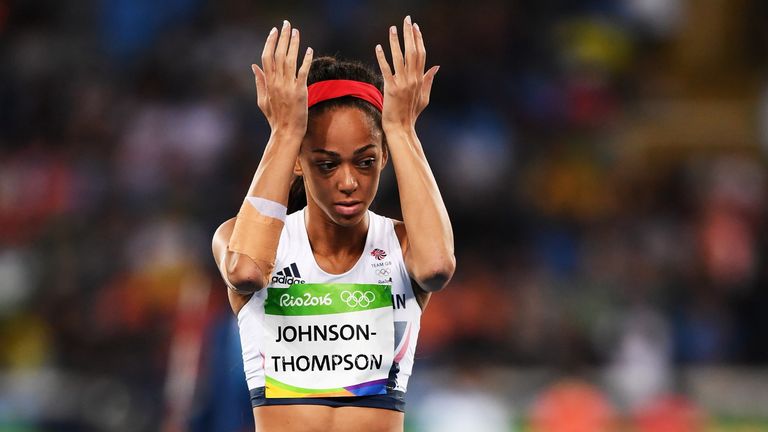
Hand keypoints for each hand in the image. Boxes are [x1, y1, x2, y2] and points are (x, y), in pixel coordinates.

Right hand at [252, 20, 312, 135]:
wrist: (286, 133)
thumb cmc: (275, 118)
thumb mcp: (262, 100)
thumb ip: (259, 82)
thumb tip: (254, 66)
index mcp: (268, 83)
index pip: (266, 57)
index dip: (270, 42)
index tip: (274, 31)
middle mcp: (277, 83)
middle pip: (278, 54)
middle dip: (282, 37)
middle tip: (286, 24)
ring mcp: (288, 87)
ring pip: (290, 60)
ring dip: (293, 44)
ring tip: (296, 31)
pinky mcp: (300, 92)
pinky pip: (303, 72)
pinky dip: (306, 60)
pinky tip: (309, 50)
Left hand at [374, 15, 438, 129]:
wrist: (401, 128)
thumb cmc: (411, 114)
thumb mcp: (424, 97)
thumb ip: (429, 81)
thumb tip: (436, 67)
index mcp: (420, 80)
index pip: (421, 55)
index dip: (418, 40)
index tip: (415, 27)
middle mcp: (413, 80)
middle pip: (413, 52)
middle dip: (409, 35)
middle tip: (406, 20)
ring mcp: (402, 84)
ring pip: (399, 58)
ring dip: (395, 42)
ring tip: (392, 28)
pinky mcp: (391, 90)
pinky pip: (386, 70)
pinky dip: (382, 58)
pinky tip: (378, 47)